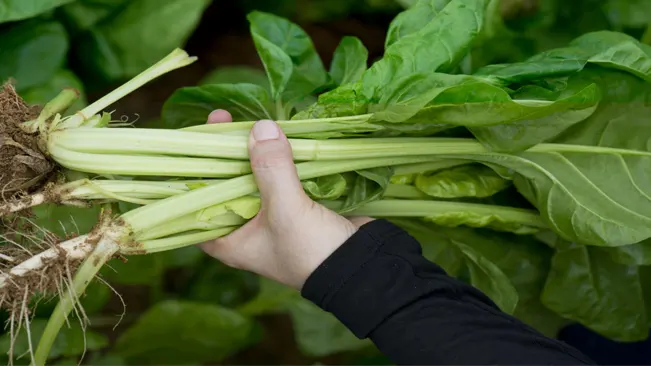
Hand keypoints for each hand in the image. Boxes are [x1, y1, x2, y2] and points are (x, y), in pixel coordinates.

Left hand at [199, 110, 373, 288]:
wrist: (364, 266)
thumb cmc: (314, 251)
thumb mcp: (287, 210)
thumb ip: (271, 169)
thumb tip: (260, 128)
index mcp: (231, 240)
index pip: (197, 204)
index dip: (193, 172)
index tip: (195, 142)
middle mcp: (247, 228)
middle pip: (227, 184)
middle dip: (227, 154)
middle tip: (226, 120)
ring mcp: (273, 216)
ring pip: (256, 178)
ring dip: (257, 153)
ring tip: (253, 122)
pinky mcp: (298, 206)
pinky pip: (282, 177)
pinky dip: (281, 158)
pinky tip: (280, 134)